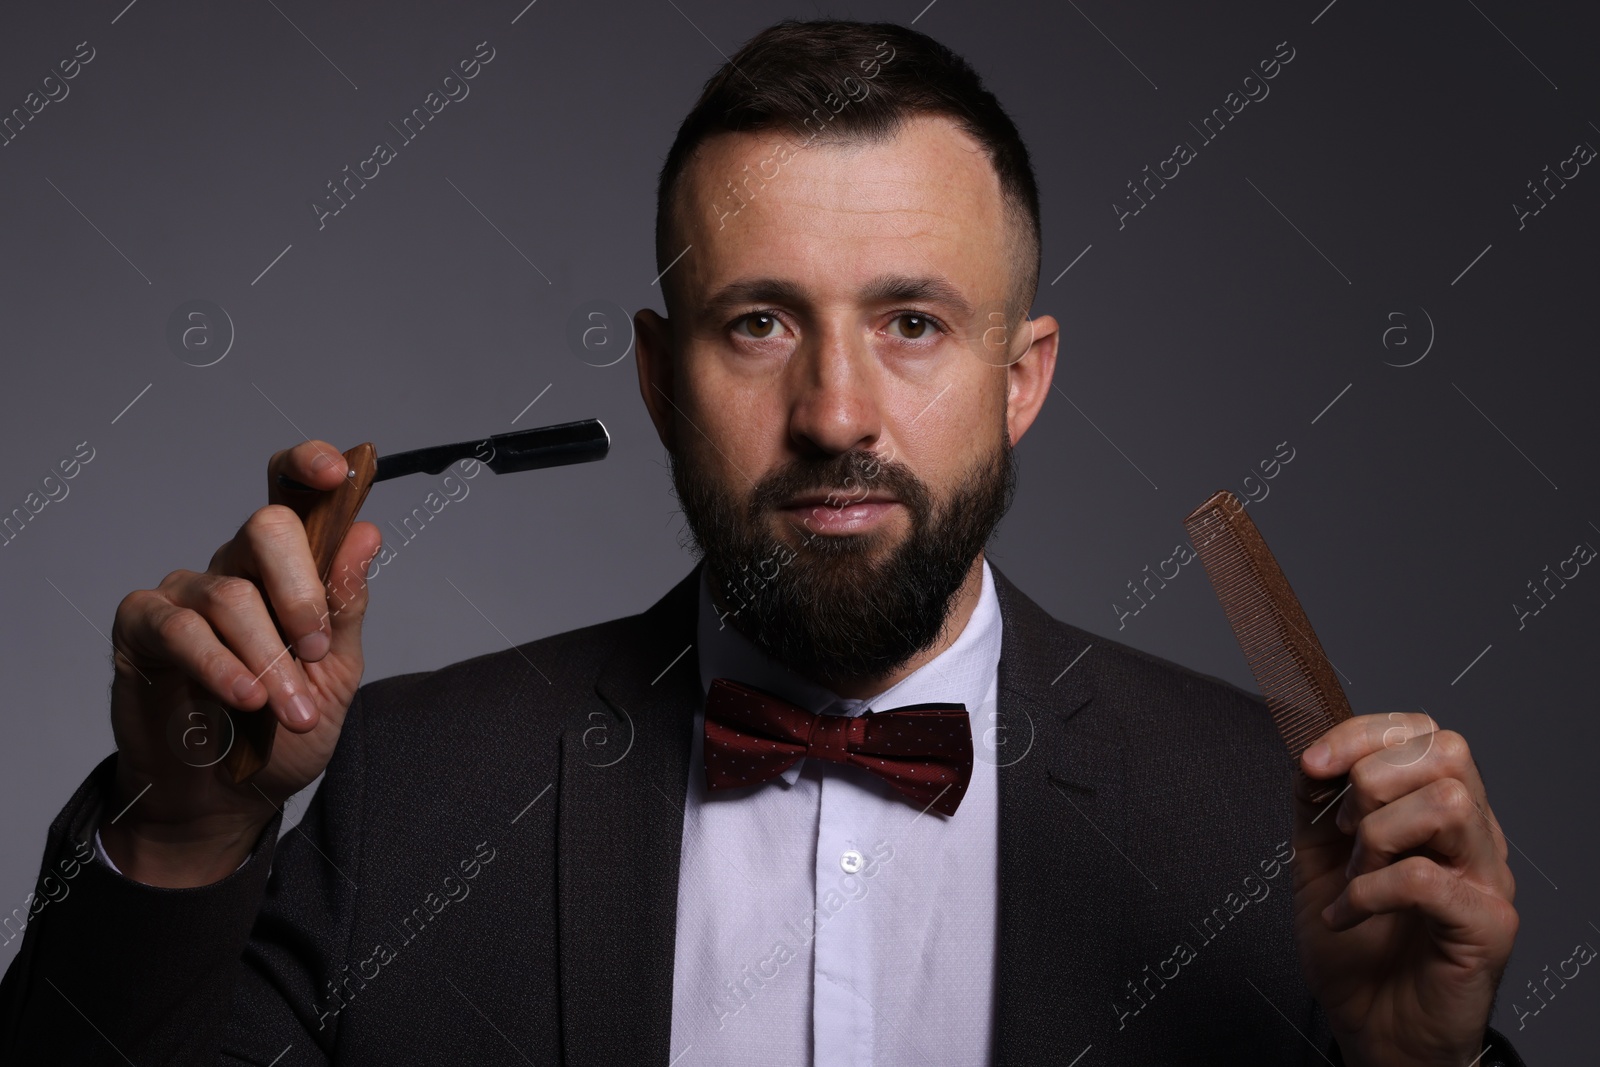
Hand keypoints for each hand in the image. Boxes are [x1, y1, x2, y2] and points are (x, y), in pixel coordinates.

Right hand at [100, 440, 382, 887]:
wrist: (229, 797)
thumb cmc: (284, 727)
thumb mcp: (337, 671)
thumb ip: (346, 604)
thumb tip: (367, 533)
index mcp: (286, 568)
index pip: (290, 492)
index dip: (309, 467)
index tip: (339, 471)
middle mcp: (233, 567)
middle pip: (266, 530)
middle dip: (302, 591)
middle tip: (318, 649)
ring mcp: (184, 594)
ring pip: (232, 596)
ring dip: (271, 661)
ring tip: (293, 711)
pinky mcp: (142, 629)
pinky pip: (182, 631)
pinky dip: (221, 667)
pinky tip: (245, 699)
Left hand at [1291, 713, 1517, 1065]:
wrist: (1375, 1027)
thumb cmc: (1356, 945)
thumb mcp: (1316, 857)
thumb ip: (1315, 801)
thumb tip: (1310, 750)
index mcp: (1437, 808)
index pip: (1422, 731)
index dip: (1361, 734)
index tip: (1312, 764)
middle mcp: (1473, 834)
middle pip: (1447, 751)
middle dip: (1374, 777)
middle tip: (1343, 830)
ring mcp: (1487, 878)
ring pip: (1447, 803)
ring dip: (1377, 837)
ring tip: (1354, 877)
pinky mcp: (1488, 926)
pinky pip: (1427, 878)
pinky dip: (1369, 892)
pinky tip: (1348, 916)